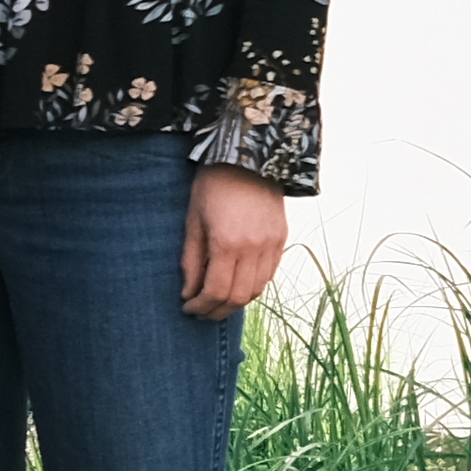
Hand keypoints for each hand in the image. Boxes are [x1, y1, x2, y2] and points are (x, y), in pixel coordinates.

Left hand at [179, 165, 287, 320]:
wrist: (249, 157)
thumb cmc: (212, 186)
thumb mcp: (193, 221)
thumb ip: (192, 260)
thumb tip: (188, 293)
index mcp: (228, 243)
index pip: (217, 290)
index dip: (202, 306)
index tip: (188, 308)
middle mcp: (255, 248)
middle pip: (239, 297)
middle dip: (218, 310)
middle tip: (201, 312)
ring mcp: (272, 245)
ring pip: (257, 290)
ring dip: (236, 302)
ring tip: (217, 301)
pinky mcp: (282, 239)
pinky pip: (269, 275)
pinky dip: (252, 286)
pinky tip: (236, 284)